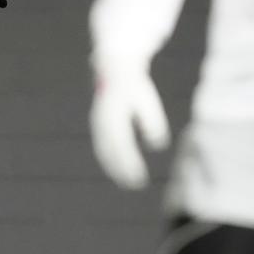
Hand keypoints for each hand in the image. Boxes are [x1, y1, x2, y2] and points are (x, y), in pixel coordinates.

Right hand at [89, 66, 169, 188]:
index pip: (121, 145)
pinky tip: (119, 169)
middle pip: (109, 152)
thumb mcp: (147, 101)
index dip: (129, 163)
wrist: (114, 69)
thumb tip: (157, 145)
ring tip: (125, 181)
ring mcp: (97, 124)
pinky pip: (102, 147)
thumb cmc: (135, 86)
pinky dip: (109, 160)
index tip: (139, 176)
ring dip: (113, 168)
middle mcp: (102, 122)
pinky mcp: (98, 126)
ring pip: (103, 151)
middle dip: (120, 170)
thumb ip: (151, 122)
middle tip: (134, 184)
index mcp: (114, 115)